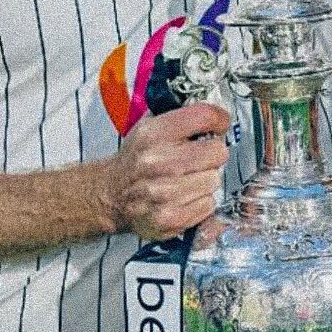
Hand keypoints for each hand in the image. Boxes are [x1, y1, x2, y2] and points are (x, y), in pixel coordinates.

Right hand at [108, 102, 230, 239]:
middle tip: (201, 157)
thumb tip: (212, 113)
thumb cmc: (136, 161)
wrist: (112, 195)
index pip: (204, 116)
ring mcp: (163, 192)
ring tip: (187, 179)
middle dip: (213, 153)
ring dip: (206, 180)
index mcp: (153, 134)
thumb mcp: (149, 126)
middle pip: (217, 151)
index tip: (219, 124)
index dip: (219, 119)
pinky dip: (200, 202)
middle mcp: (157, 162)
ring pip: (214, 180)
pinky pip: (207, 205)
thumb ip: (179, 114)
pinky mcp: (169, 218)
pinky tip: (184, 197)